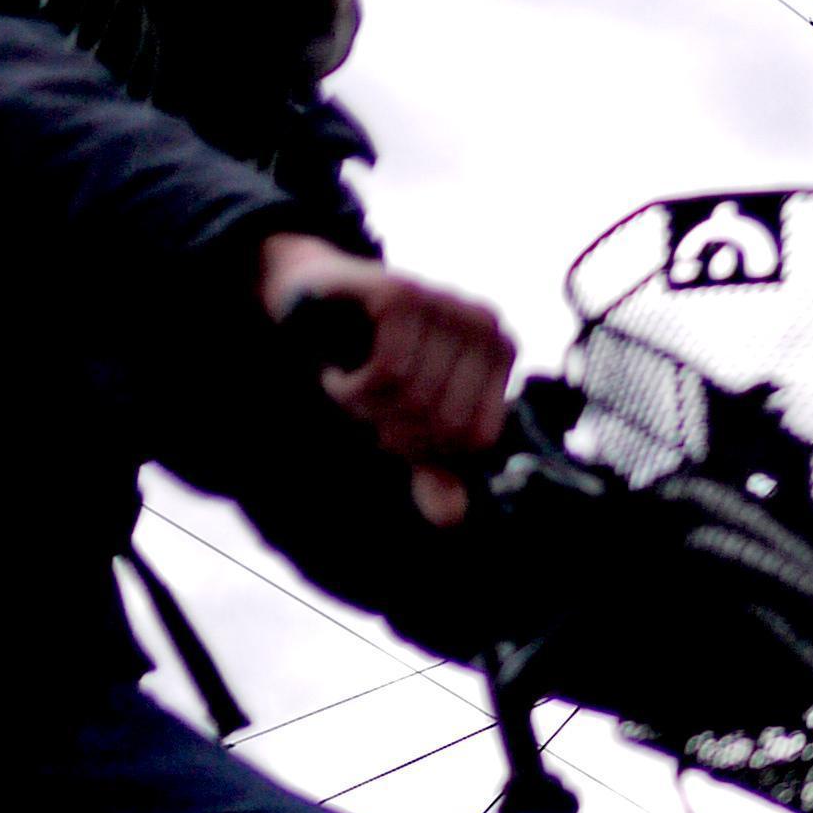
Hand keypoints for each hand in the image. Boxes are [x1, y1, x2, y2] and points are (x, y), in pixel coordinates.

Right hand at [255, 232, 513, 527]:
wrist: (312, 300)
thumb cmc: (368, 359)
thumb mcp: (407, 419)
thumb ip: (433, 467)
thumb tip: (451, 519)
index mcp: (500, 351)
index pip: (474, 440)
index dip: (425, 449)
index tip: (392, 425)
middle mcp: (485, 323)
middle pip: (445, 423)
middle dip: (392, 430)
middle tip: (364, 403)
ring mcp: (446, 303)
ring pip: (414, 400)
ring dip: (366, 408)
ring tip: (350, 384)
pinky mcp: (402, 293)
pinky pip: (388, 374)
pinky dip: (352, 389)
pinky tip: (337, 373)